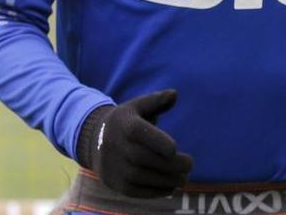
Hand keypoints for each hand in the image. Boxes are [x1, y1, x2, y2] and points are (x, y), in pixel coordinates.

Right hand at [76, 89, 193, 197]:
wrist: (95, 141)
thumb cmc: (127, 121)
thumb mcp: (139, 106)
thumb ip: (157, 101)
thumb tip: (174, 94)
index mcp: (124, 124)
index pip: (138, 132)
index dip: (157, 141)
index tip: (174, 148)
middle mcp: (115, 146)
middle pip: (142, 157)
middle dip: (169, 164)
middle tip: (190, 165)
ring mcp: (113, 166)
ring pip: (139, 176)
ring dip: (165, 179)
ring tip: (184, 178)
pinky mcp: (114, 183)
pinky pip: (135, 190)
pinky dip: (154, 191)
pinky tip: (171, 188)